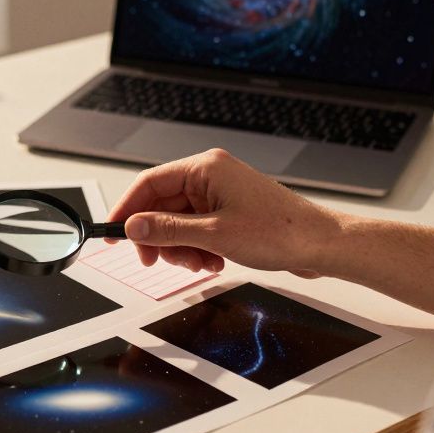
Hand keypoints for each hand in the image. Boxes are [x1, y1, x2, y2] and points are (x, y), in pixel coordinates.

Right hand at [107, 148, 341, 277]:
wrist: (320, 245)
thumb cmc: (280, 232)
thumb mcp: (214, 235)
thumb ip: (168, 230)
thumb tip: (133, 226)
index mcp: (205, 168)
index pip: (149, 183)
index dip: (126, 209)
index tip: (113, 234)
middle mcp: (210, 176)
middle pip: (161, 205)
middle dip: (158, 237)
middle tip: (155, 261)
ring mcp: (219, 194)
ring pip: (177, 222)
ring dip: (179, 248)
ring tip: (198, 264)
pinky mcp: (228, 212)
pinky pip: (195, 229)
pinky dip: (196, 249)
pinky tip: (212, 262)